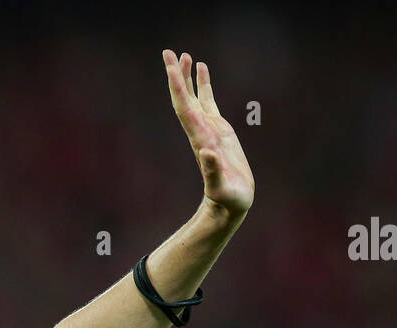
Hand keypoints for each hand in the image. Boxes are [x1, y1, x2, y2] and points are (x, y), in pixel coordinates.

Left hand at [163, 51, 253, 216]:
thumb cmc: (227, 200)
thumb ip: (213, 172)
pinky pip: (209, 102)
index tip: (170, 67)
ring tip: (183, 55)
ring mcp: (209, 128)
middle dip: (176, 76)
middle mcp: (200, 130)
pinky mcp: (219, 130)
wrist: (229, 205)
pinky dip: (204, 85)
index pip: (185, 109)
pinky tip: (202, 69)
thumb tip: (207, 152)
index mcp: (200, 139)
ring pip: (194, 97)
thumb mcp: (221, 188)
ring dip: (187, 77)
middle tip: (167, 52)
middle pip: (184, 98)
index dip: (178, 88)